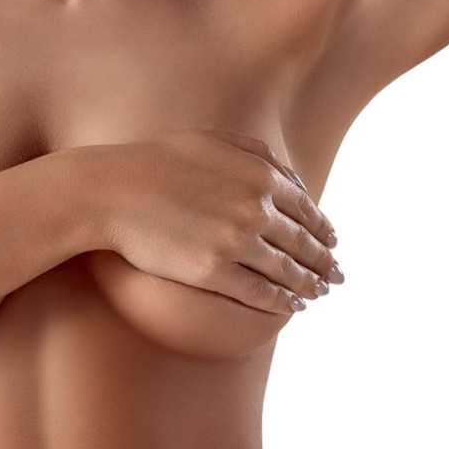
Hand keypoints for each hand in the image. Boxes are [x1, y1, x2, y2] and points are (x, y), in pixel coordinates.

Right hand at [88, 128, 342, 316]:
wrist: (112, 192)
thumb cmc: (158, 162)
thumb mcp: (215, 141)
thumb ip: (260, 154)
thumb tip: (296, 178)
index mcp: (260, 176)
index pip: (306, 209)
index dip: (323, 230)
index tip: (332, 243)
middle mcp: (255, 209)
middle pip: (303, 243)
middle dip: (324, 262)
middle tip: (336, 276)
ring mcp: (236, 242)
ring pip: (286, 270)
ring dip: (308, 284)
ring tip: (318, 293)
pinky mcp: (214, 271)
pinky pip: (259, 292)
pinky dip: (281, 301)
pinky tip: (292, 306)